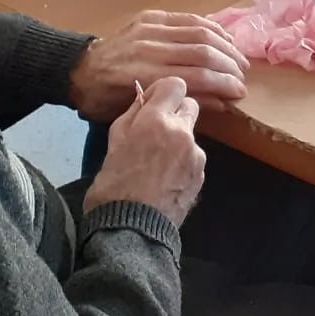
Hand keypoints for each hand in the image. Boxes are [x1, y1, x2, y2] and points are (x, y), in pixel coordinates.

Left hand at [69, 11, 248, 120]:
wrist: (78, 70)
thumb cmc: (106, 99)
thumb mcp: (139, 109)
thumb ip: (180, 102)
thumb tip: (222, 102)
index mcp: (144, 74)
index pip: (196, 75)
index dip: (223, 83)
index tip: (240, 93)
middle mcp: (149, 47)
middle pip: (202, 51)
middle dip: (229, 64)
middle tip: (243, 77)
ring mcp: (150, 27)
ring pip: (199, 32)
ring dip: (225, 46)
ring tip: (239, 59)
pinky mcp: (151, 16)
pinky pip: (189, 18)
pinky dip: (212, 28)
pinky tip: (225, 39)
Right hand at [83, 76, 205, 226]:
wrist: (131, 231)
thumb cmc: (112, 186)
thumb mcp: (113, 143)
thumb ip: (133, 115)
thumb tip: (146, 97)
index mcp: (156, 121)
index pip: (176, 84)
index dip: (164, 93)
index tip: (155, 104)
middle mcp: (182, 132)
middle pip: (189, 105)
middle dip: (175, 113)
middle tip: (156, 132)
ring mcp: (196, 153)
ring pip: (191, 132)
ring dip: (179, 139)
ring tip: (158, 162)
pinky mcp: (202, 173)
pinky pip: (194, 156)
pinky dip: (184, 161)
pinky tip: (167, 178)